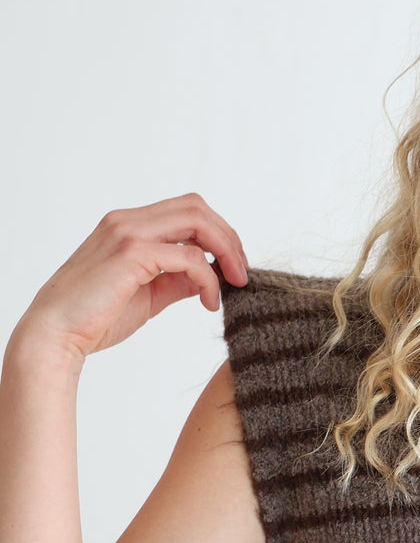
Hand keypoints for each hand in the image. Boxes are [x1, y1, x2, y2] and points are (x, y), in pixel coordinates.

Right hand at [14, 194, 247, 366]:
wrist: (56, 336)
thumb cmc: (96, 318)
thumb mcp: (149, 295)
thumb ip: (177, 280)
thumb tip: (209, 276)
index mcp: (129, 226)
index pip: (186, 211)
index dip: (218, 234)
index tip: (232, 267)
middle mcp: (127, 221)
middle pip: (196, 207)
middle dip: (229, 237)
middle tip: (241, 273)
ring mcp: (128, 233)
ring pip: (197, 220)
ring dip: (226, 250)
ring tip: (234, 283)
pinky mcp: (131, 254)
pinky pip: (189, 258)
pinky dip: (208, 279)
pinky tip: (209, 302)